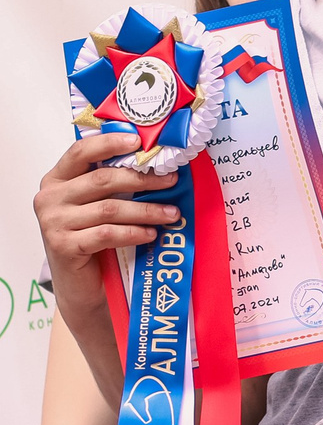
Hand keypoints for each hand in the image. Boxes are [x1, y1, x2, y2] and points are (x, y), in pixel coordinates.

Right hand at [34, 131, 180, 279]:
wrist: (79, 284)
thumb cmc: (91, 238)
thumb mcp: (96, 204)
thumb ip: (111, 183)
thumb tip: (156, 164)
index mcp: (56, 179)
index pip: (81, 152)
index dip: (110, 143)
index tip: (139, 141)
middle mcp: (49, 197)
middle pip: (102, 179)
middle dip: (142, 179)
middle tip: (172, 180)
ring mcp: (53, 222)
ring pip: (109, 208)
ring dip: (146, 210)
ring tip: (172, 213)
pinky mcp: (63, 246)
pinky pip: (107, 234)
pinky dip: (134, 232)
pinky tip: (151, 233)